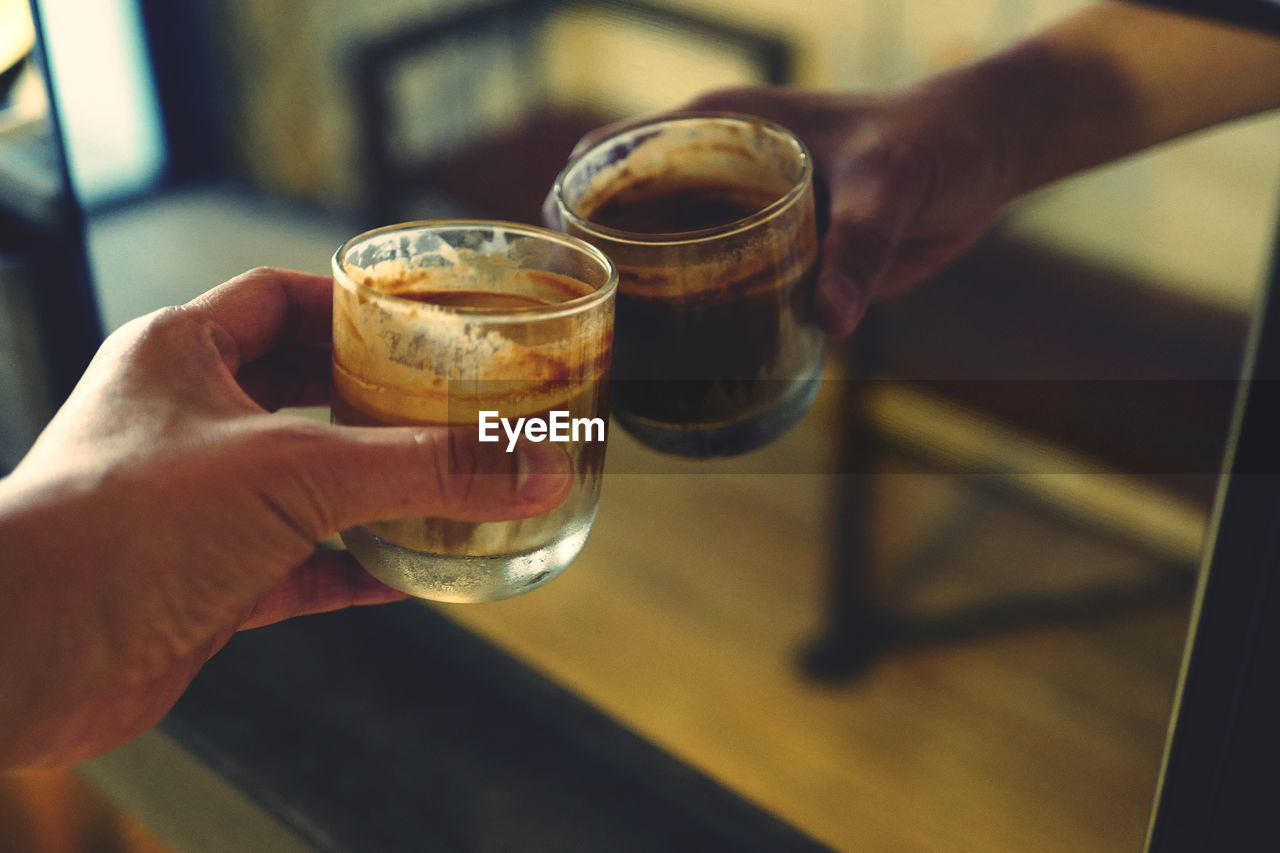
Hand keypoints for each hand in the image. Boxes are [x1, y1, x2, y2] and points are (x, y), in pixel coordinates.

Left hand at [0, 268, 571, 768]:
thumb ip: (424, 469)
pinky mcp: (200, 581)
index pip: (277, 298)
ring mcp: (190, 505)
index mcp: (181, 355)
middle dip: (371, 399)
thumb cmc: (121, 528)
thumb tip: (532, 465)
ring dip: (369, 489)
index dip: (350, 304)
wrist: (25, 656)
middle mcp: (182, 422)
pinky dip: (352, 568)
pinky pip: (296, 564)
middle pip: (296, 390)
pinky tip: (408, 575)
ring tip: (444, 484)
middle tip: (447, 403)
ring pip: (300, 483)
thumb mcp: (297, 474)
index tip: (420, 322)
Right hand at [546, 85, 1012, 336]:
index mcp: (720, 127)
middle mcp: (716, 171)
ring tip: (614, 360)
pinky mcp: (772, 255)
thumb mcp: (889, 182)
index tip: (546, 258)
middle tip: (577, 331)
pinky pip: (717, 289)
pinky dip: (694, 321)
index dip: (566, 198)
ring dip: (640, 301)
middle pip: (623, 216)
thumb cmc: (933, 142)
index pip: (610, 153)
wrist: (984, 160)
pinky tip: (683, 366)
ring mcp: (741, 216)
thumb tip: (830, 320)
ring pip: (666, 258)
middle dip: (594, 266)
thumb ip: (858, 245)